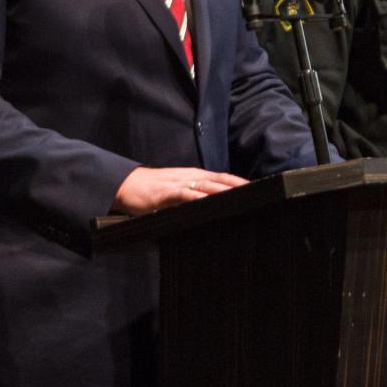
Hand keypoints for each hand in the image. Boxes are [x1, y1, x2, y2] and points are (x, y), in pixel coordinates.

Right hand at [110, 167, 247, 215]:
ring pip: (208, 185)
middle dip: (241, 187)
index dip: (241, 183)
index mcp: (195, 176)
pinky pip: (186, 194)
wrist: (126, 185)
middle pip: (222, 180)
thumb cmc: (153, 192)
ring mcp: (179, 183)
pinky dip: (199, 198)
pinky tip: (210, 203)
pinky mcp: (167, 193)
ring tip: (244, 198)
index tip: (260, 191)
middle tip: (261, 195)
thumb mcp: (178, 192)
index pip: (224, 178)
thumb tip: (213, 210)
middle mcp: (191, 176)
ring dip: (226, 191)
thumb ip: (195, 198)